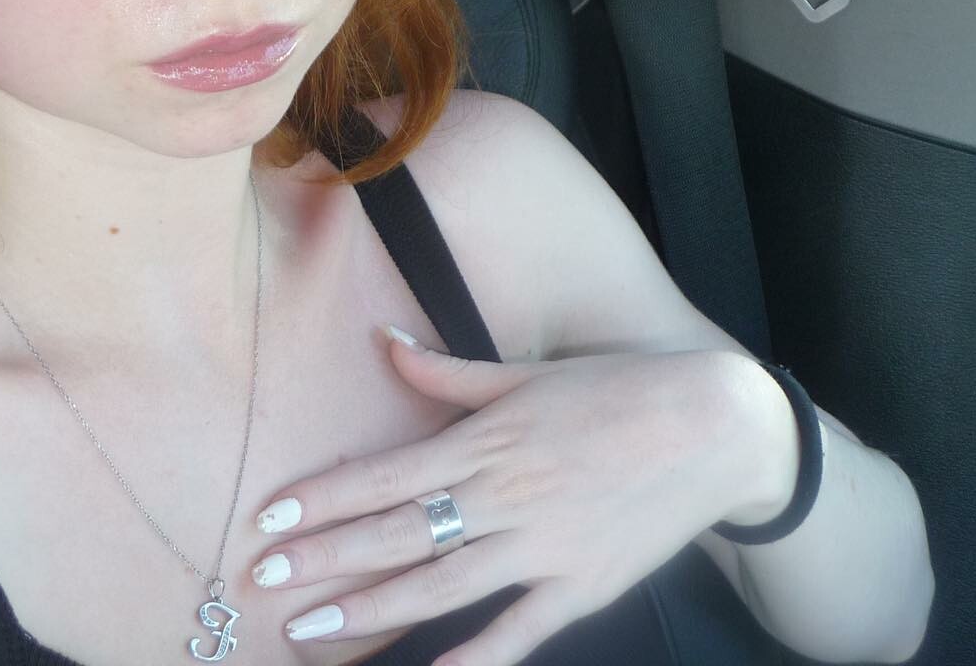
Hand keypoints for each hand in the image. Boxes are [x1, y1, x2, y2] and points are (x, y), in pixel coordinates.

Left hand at [249, 330, 744, 665]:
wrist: (710, 427)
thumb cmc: (612, 389)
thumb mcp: (523, 372)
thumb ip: (446, 370)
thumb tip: (383, 341)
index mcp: (484, 441)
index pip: (384, 476)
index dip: (323, 499)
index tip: (270, 519)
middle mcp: (502, 496)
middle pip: (397, 535)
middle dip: (326, 558)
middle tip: (265, 579)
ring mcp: (540, 548)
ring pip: (439, 586)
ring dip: (371, 610)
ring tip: (310, 631)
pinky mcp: (579, 588)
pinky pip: (517, 633)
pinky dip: (473, 660)